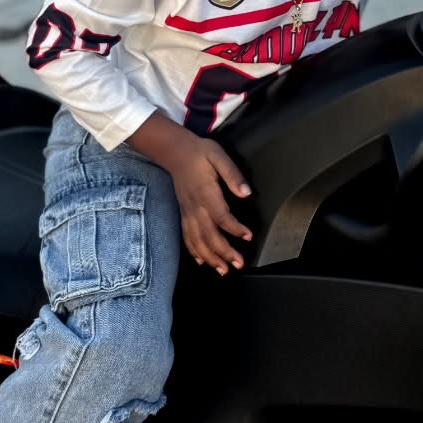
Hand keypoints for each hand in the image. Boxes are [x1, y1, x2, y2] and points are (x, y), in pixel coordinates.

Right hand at [166, 135, 252, 275]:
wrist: (175, 152)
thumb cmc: (199, 153)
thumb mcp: (219, 156)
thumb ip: (233, 175)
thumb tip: (246, 192)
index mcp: (206, 193)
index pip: (221, 216)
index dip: (235, 229)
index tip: (248, 236)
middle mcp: (195, 206)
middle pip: (209, 235)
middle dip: (224, 252)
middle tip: (238, 264)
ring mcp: (187, 212)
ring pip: (197, 240)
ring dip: (210, 257)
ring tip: (223, 270)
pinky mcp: (183, 213)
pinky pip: (187, 236)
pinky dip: (194, 251)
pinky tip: (202, 261)